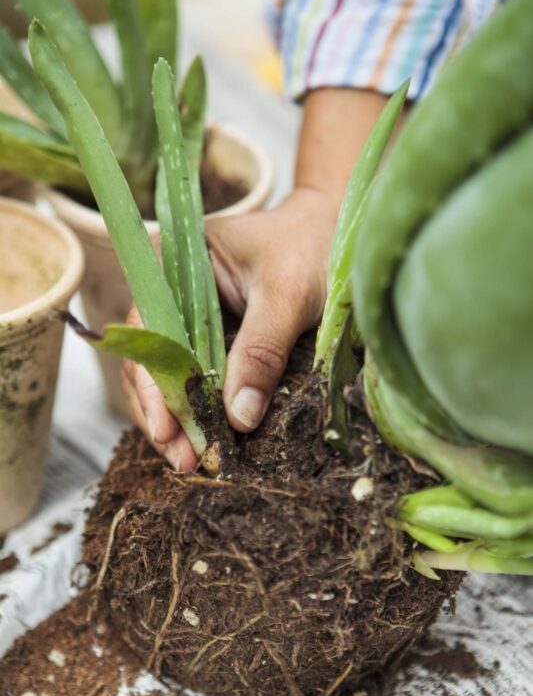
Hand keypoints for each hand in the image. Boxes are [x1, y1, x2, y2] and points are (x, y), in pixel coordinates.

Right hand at [121, 187, 337, 470]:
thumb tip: (239, 418)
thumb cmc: (312, 246)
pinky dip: (201, 410)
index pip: (150, 333)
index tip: (167, 430)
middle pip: (153, 363)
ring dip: (179, 420)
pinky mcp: (215, 340)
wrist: (336, 231)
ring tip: (191, 463)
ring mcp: (192, 319)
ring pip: (171, 377)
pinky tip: (208, 440)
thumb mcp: (288, 295)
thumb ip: (262, 351)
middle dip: (165, 415)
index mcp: (174, 267)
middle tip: (183, 462)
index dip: (154, 386)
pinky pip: (199, 378)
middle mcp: (172, 295)